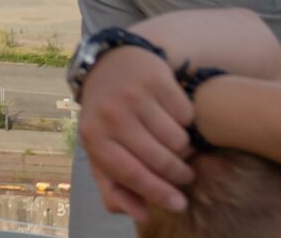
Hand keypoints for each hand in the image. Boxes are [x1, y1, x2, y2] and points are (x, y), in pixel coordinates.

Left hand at [78, 47, 195, 217]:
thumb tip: (141, 215)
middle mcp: (110, 114)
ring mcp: (133, 94)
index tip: (180, 205)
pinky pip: (187, 116)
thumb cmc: (108, 117)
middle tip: (184, 174)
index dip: (159, 194)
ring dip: (184, 148)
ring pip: (179, 141)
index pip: (131, 174)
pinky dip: (186, 121)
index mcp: (93, 136)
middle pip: (161, 160)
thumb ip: (115, 187)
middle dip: (179, 174)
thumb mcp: (102, 151)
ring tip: (173, 142)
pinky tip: (171, 115)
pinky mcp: (155, 79)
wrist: (110, 65)